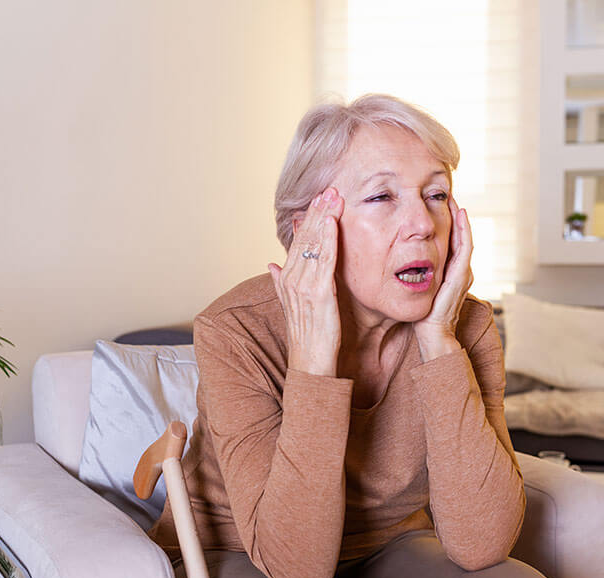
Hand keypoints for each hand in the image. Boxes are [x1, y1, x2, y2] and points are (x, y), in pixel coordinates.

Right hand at [268, 187, 343, 375]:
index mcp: (287, 279)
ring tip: (332, 196)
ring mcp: (303, 286)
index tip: (319, 198)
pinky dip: (328, 239)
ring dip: (323, 218)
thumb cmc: (308, 337)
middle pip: (304, 238)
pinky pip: (324, 261)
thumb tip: (271, 264)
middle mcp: (291, 279)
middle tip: (328, 187)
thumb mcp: (293, 305)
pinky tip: (333, 222)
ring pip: (313, 244)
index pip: (299, 242)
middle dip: (316, 211)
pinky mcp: (318, 293)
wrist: (311, 364)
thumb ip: (282, 283)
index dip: (309, 219)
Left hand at [413, 196, 472, 361]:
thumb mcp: (416, 287)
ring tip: (452, 196)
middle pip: (458, 235)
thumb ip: (412, 271)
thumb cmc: (421, 315)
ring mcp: (463, 272)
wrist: (432, 335)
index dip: (443, 220)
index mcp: (450, 271)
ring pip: (464, 237)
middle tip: (444, 191)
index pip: (449, 239)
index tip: (433, 201)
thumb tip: (393, 257)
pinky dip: (464, 229)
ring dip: (460, 216)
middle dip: (453, 213)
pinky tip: (459, 213)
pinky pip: (465, 247)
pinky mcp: (461, 276)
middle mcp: (460, 269)